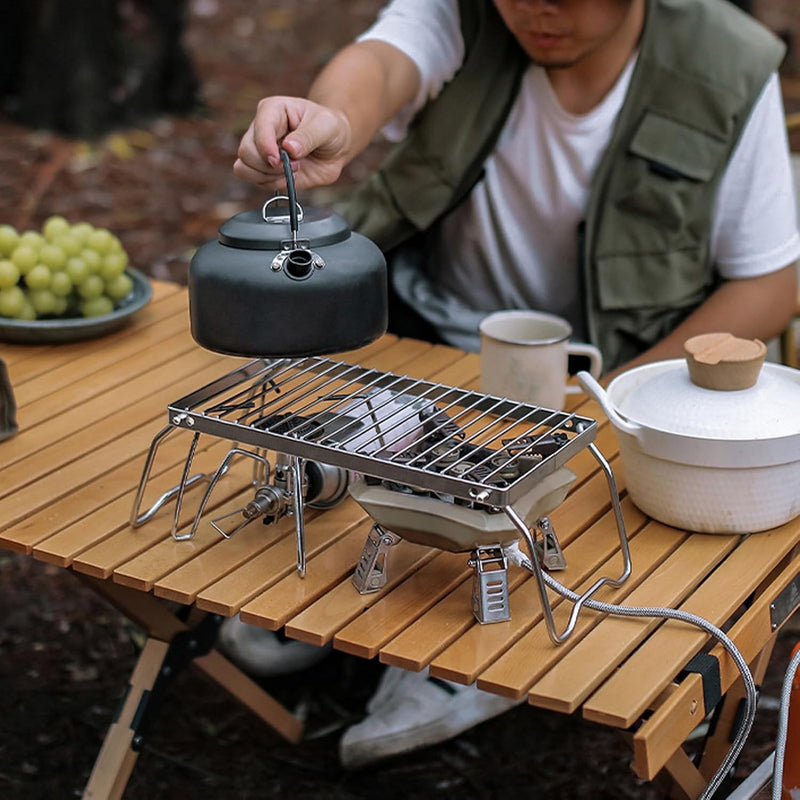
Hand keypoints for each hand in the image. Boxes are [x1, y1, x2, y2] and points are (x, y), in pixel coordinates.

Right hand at [233, 96, 352, 191]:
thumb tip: (289, 148)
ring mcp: (261, 150)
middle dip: (269, 165)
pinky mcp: (264, 169)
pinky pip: (255, 181)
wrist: (335, 147)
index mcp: (273, 110)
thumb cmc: (330, 129)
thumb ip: (308, 136)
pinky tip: (288, 178)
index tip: (279, 159)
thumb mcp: (326, 126)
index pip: (259, 128)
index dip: (266, 146)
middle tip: (295, 165)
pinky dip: (271, 184)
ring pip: (244, 168)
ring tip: (292, 170)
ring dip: (268, 176)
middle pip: (246, 151)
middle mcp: (261, 129)